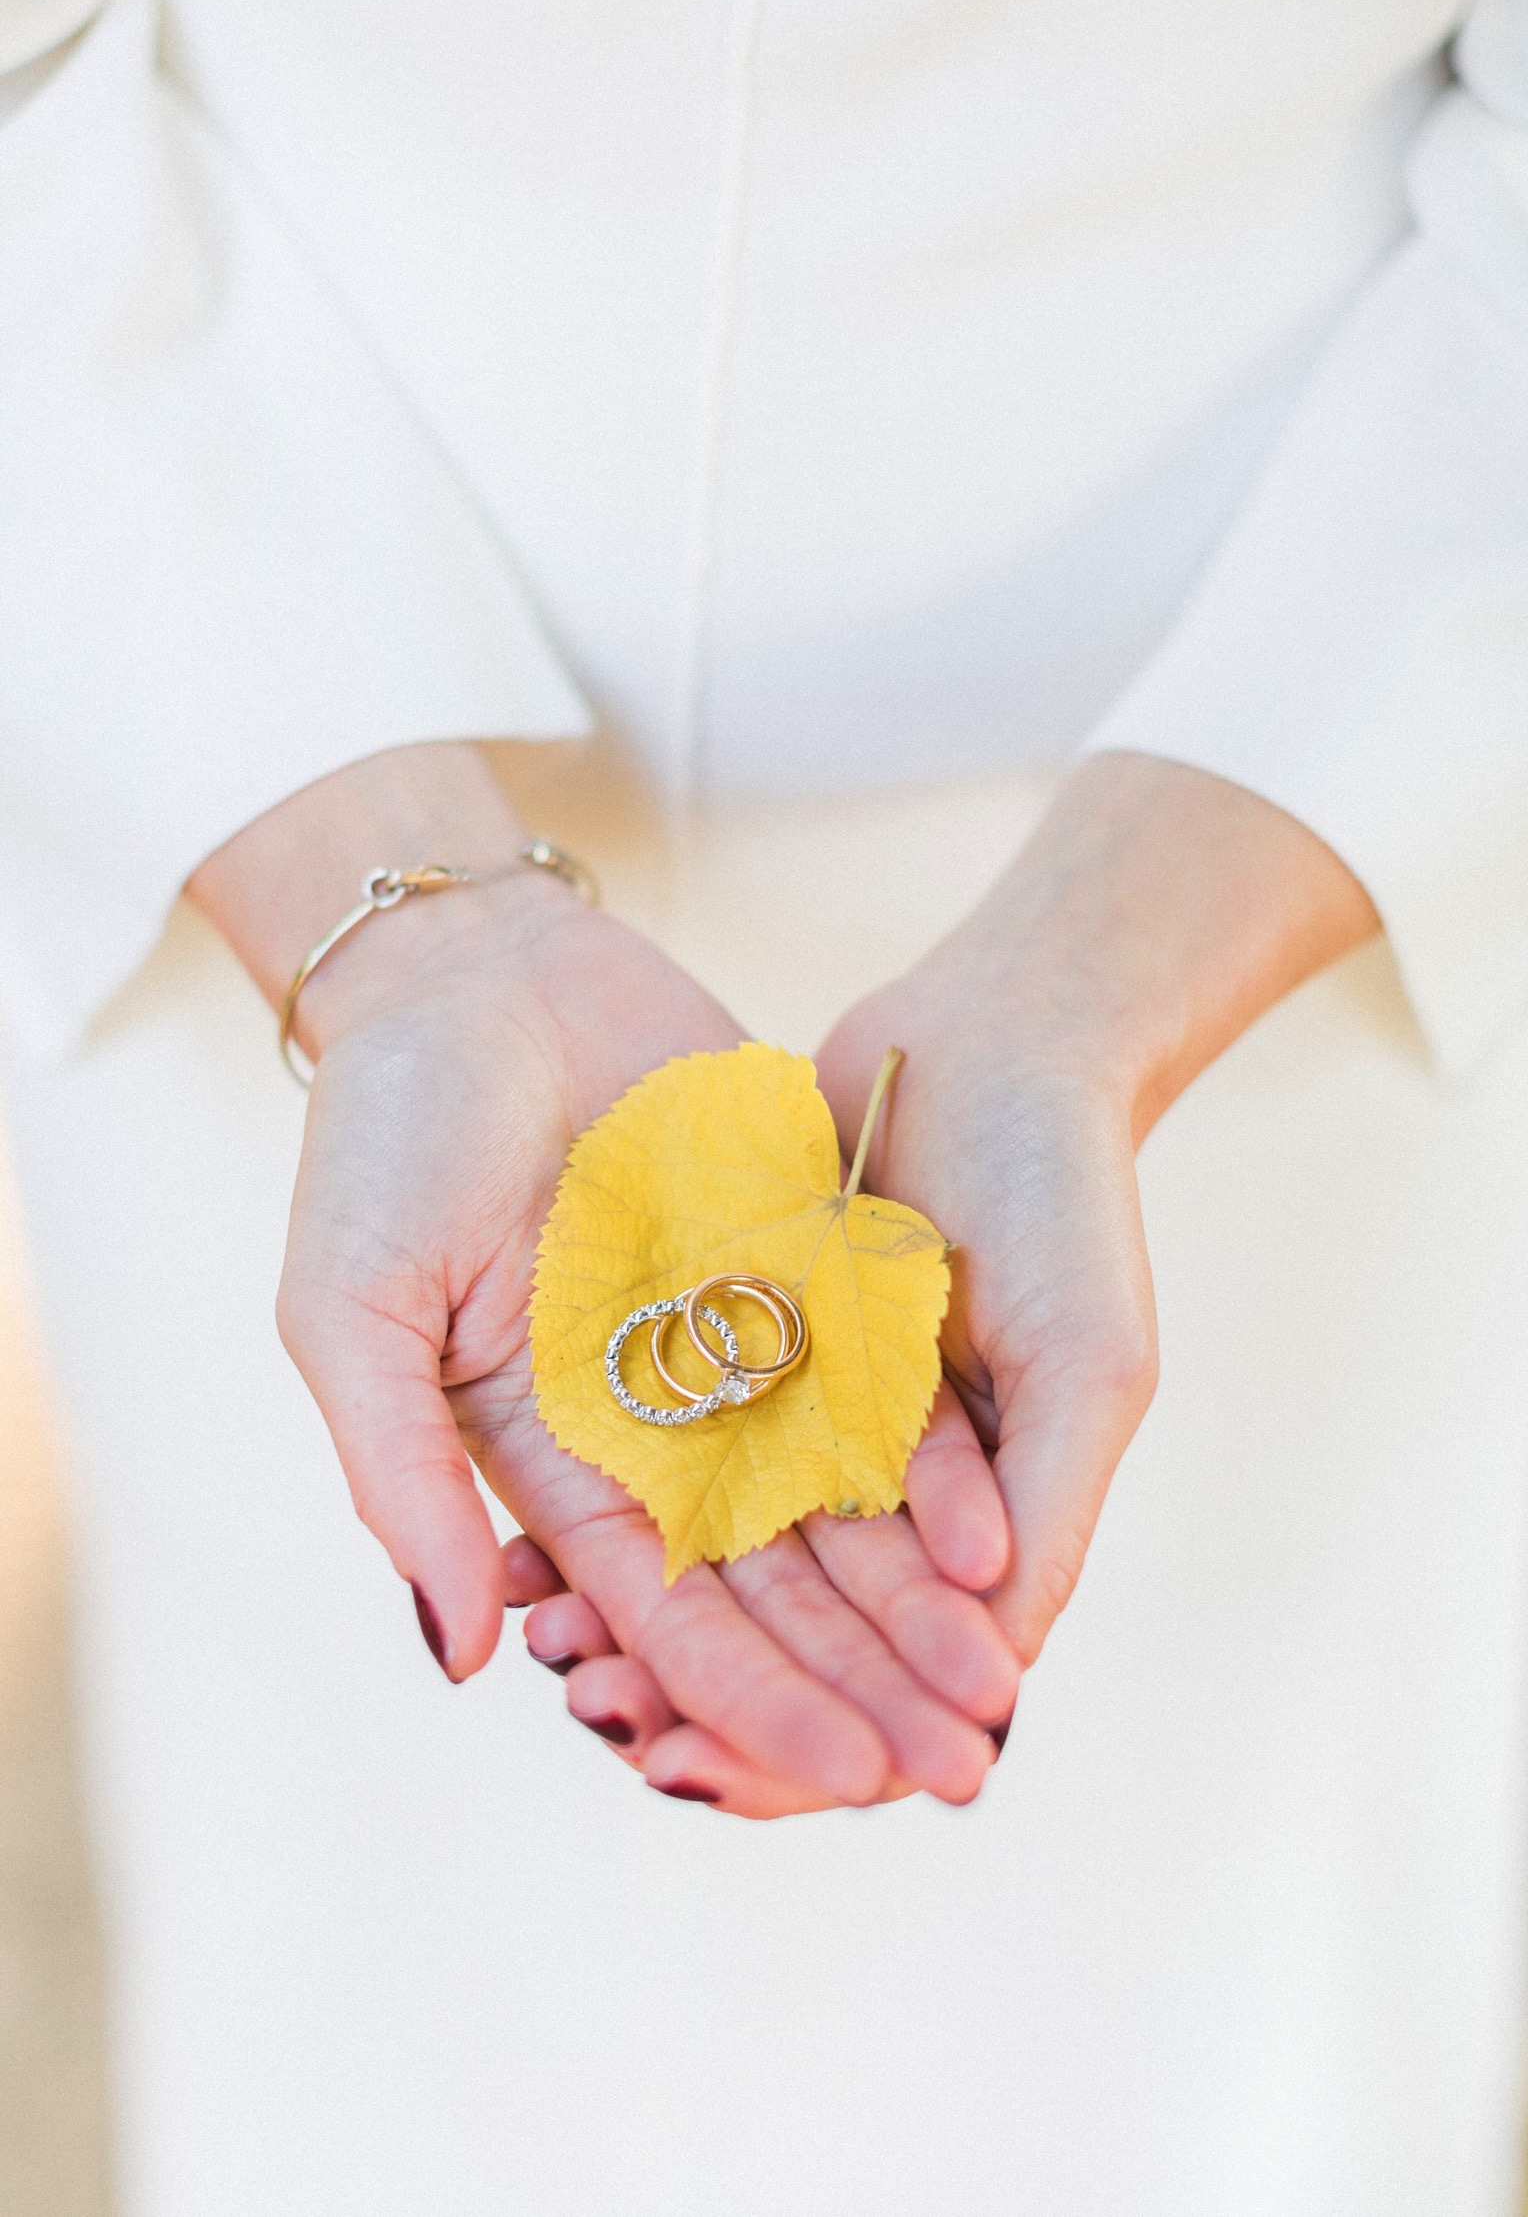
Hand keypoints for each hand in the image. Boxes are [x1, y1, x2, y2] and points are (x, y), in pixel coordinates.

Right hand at [190, 746, 1019, 1813]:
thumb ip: (402, 1475)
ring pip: (846, 1498)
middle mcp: (658, 1423)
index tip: (838, 1778)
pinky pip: (883, 1366)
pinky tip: (1001, 1531)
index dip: (751, 1698)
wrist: (476, 970)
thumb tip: (461, 1659)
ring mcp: (738, 1341)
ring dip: (919, 1595)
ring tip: (999, 1682)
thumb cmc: (384, 1137)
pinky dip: (936, 1453)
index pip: (664, 1611)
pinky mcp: (803, 1259)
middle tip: (961, 1767)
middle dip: (864, 1676)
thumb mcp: (350, 1309)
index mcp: (552, 1458)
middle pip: (778, 1582)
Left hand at [541, 750, 1378, 1722]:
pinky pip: (663, 1461)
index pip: (878, 1677)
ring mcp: (802, 1420)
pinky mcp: (737, 1350)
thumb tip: (999, 1690)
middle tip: (614, 1733)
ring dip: (638, 1630)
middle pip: (777, 1637)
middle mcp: (875, 1489)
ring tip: (558, 1667)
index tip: (710, 1772)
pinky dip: (606, 1519)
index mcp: (971, 1522)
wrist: (1000, 1038)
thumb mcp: (1088, 1369)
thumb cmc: (1070, 1205)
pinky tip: (533, 1561)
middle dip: (697, 1703)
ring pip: (708, 1564)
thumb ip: (1049, 1519)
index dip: (796, 1740)